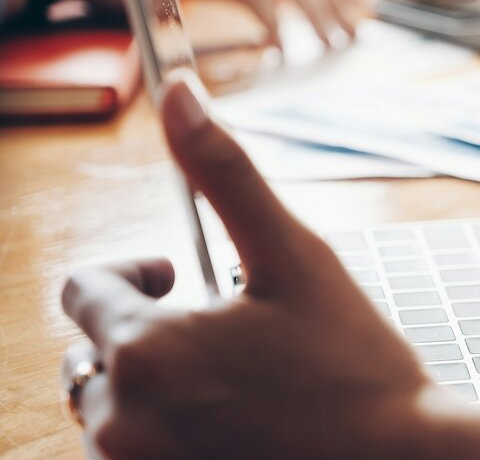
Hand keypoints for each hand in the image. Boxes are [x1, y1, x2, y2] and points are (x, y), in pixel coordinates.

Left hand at [59, 72, 479, 458]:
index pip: (83, 289)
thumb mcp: (296, 257)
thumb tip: (176, 94)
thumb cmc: (357, 365)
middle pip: (91, 351)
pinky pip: (133, 452)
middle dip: (144, 331)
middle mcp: (123, 418)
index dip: (133, 274)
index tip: (181, 275)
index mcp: (146, 347)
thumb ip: (224, 174)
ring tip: (234, 380)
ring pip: (110, 407)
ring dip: (152, 384)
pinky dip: (166, 430)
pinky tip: (233, 421)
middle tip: (223, 331)